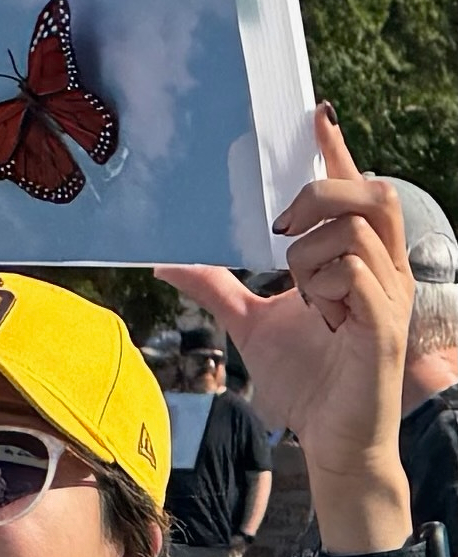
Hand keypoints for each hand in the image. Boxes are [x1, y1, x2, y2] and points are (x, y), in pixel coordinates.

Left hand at [161, 106, 413, 549]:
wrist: (331, 440)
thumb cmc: (307, 382)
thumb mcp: (251, 323)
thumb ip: (217, 288)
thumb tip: (170, 261)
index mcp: (354, 258)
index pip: (352, 190)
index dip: (336, 151)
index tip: (313, 115)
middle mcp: (380, 268)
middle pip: (370, 191)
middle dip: (320, 193)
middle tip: (281, 227)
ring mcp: (387, 294)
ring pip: (356, 229)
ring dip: (313, 251)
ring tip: (302, 293)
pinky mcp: (384, 324)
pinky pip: (358, 271)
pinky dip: (327, 282)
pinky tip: (320, 315)